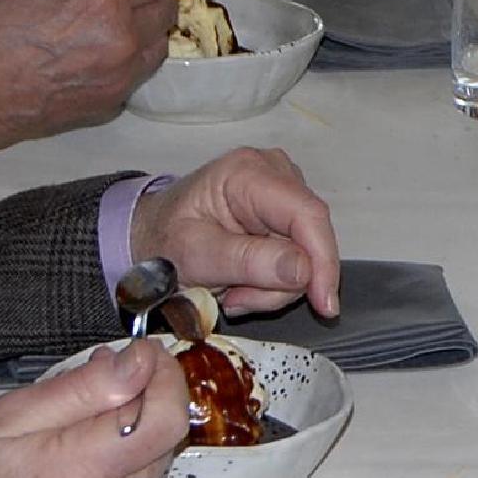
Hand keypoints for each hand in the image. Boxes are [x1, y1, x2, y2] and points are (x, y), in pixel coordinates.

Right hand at [0, 0, 190, 176]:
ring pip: (159, 43)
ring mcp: (119, 79)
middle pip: (169, 6)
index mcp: (103, 2)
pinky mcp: (110, 106)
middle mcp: (122, 42)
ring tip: (97, 26)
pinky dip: (127, 60)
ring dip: (142, 28)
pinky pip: (138, 73)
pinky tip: (88, 56)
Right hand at [0, 337, 188, 477]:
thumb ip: (80, 390)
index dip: (166, 377)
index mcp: (80, 473)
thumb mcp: (4, 417)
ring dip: (138, 433)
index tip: (143, 354)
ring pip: (155, 468)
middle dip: (150, 399)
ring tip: (86, 416)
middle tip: (108, 375)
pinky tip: (85, 454)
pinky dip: (126, 466)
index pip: (165, 419)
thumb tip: (136, 364)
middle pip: (166, 442)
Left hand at [130, 146, 342, 317]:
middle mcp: (274, 173)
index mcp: (247, 173)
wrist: (152, 235)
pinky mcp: (286, 212)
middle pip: (309, 237)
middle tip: (237, 300)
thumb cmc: (164, 239)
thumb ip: (248, 261)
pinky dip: (273, 280)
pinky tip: (243, 281)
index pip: (306, 214)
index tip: (324, 304)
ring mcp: (284, 191)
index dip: (322, 260)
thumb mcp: (196, 256)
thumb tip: (304, 270)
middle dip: (281, 283)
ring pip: (306, 252)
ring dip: (273, 286)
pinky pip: (299, 256)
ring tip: (233, 291)